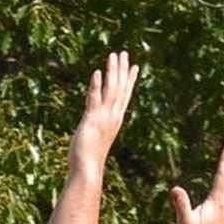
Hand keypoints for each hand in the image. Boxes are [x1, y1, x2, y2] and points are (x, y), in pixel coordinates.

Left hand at [71, 50, 138, 172]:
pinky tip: (96, 73)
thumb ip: (100, 129)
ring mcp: (103, 117)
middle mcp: (113, 116)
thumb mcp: (98, 138)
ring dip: (112, 72)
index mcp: (115, 119)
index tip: (135, 66)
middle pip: (120, 88)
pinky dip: (96, 86)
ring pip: (110, 90)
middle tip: (123, 53)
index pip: (125, 96)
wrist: (88, 170)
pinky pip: (95, 99)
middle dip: (122, 70)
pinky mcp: (91, 120)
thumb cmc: (90, 159)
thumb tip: (97, 127)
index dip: (130, 80)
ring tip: (112, 56)